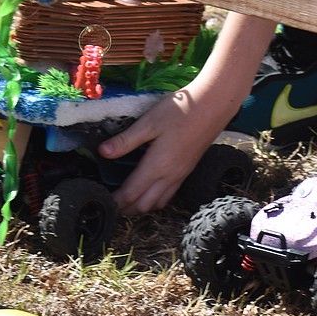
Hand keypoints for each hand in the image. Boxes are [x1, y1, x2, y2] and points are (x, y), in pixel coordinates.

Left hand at [99, 83, 227, 214]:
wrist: (212, 106)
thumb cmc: (180, 111)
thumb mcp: (149, 122)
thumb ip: (126, 139)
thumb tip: (103, 152)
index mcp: (157, 166)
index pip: (131, 193)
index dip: (116, 201)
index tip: (103, 202)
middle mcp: (169, 176)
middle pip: (144, 204)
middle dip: (126, 208)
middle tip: (111, 205)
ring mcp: (180, 175)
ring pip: (158, 203)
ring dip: (141, 207)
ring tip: (127, 202)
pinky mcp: (187, 170)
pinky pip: (169, 195)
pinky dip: (155, 200)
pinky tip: (150, 191)